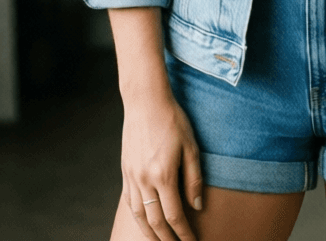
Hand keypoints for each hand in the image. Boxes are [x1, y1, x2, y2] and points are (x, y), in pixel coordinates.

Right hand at [120, 92, 202, 240]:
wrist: (145, 102)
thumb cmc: (172, 120)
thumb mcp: (191, 146)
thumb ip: (194, 178)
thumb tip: (197, 206)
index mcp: (164, 175)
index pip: (175, 215)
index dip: (183, 233)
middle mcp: (145, 180)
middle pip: (155, 222)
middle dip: (166, 240)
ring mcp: (132, 177)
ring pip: (139, 216)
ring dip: (149, 234)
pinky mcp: (125, 172)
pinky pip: (130, 202)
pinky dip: (137, 217)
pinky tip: (144, 222)